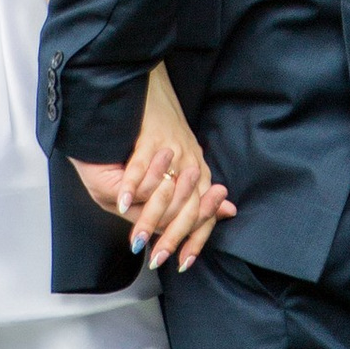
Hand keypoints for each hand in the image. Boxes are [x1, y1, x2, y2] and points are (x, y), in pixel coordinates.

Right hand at [114, 65, 236, 273]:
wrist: (153, 86)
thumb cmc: (166, 127)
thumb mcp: (188, 158)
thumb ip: (200, 189)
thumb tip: (229, 211)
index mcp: (200, 170)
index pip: (204, 212)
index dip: (195, 240)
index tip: (183, 263)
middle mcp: (191, 162)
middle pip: (186, 208)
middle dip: (171, 237)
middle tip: (157, 258)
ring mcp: (171, 150)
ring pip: (164, 193)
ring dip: (149, 218)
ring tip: (137, 240)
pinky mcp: (150, 137)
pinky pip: (140, 166)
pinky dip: (131, 186)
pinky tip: (120, 201)